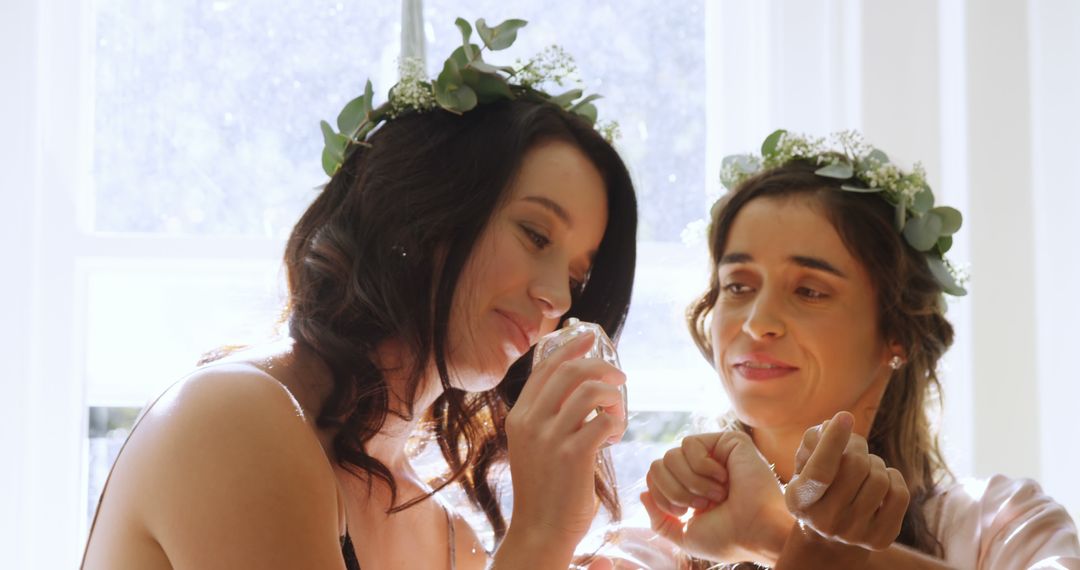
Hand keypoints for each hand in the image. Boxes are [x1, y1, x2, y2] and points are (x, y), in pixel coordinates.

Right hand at [503, 332, 626, 547]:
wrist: (540, 530)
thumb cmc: (544, 489)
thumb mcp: (534, 446)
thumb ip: (548, 417)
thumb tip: (581, 387)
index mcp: (519, 416)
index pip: (545, 367)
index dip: (570, 348)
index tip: (590, 338)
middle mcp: (530, 422)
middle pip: (570, 372)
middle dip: (600, 366)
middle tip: (619, 376)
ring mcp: (550, 438)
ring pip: (590, 391)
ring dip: (613, 395)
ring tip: (618, 410)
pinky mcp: (573, 455)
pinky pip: (604, 421)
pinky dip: (617, 422)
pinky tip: (615, 434)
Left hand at [641, 431, 792, 565]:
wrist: (756, 532)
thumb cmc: (727, 537)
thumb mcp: (685, 535)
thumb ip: (660, 519)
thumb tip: (642, 493)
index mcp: (690, 488)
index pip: (653, 477)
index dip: (661, 495)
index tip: (687, 512)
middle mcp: (700, 469)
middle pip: (658, 464)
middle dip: (675, 491)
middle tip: (703, 505)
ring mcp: (713, 454)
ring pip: (671, 454)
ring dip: (691, 482)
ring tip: (717, 494)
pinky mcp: (727, 441)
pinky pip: (690, 443)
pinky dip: (703, 466)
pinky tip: (724, 478)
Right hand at [785, 411, 909, 550]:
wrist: (829, 531)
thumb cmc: (817, 482)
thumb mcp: (805, 460)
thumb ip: (814, 439)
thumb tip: (834, 425)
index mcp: (800, 500)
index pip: (820, 471)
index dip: (833, 442)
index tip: (845, 416)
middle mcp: (824, 522)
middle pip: (856, 467)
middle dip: (858, 445)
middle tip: (853, 445)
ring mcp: (853, 535)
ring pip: (879, 478)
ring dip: (874, 462)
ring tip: (864, 468)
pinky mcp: (879, 540)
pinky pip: (899, 494)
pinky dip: (893, 478)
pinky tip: (881, 482)